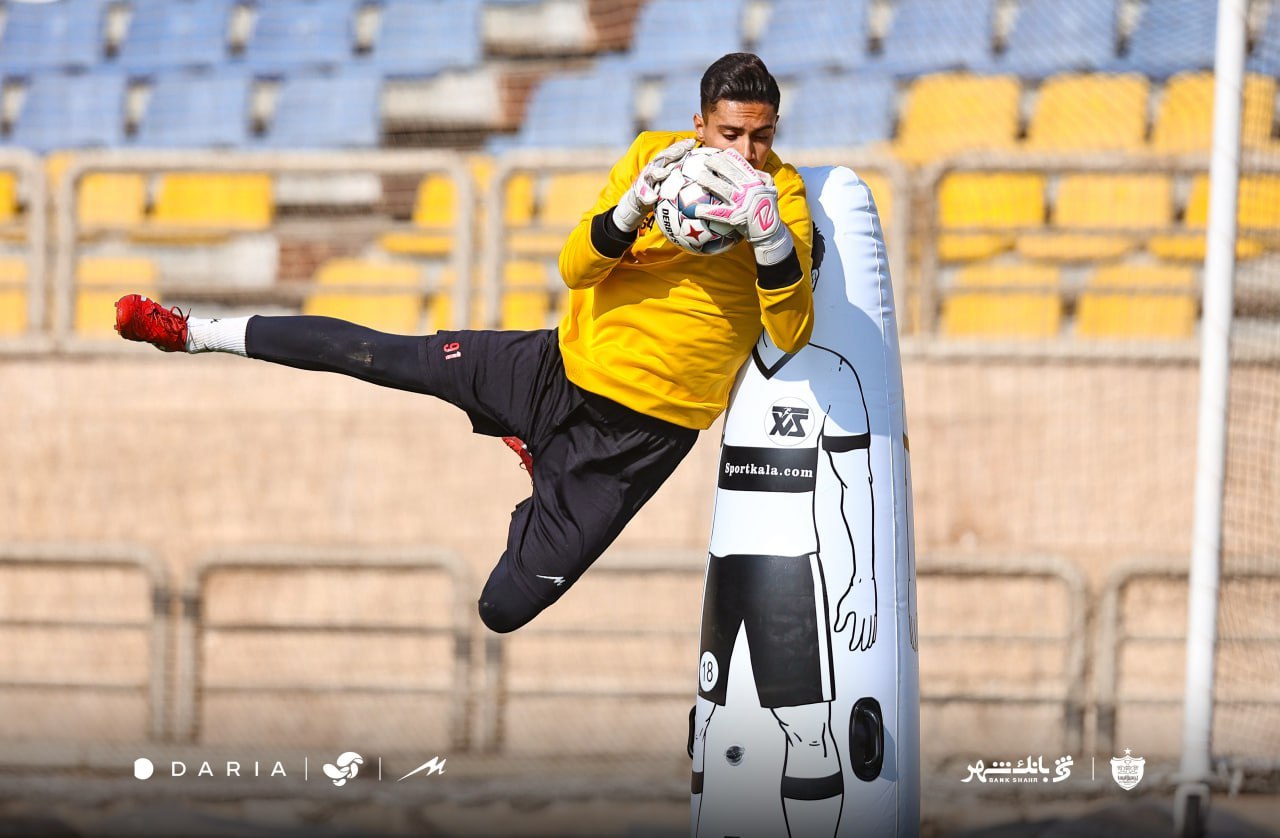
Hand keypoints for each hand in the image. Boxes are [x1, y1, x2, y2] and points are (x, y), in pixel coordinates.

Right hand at [611, 138, 695, 231]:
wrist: (638, 201)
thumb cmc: (658, 189)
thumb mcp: (670, 181)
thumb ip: (682, 175)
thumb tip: (702, 174)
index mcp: (661, 165)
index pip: (671, 153)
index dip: (680, 146)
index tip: (692, 142)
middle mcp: (652, 169)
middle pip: (661, 158)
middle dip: (670, 153)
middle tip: (680, 151)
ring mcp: (645, 180)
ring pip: (651, 174)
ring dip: (657, 173)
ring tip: (665, 173)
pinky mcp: (639, 192)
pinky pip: (643, 194)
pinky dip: (647, 196)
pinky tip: (652, 198)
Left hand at [689, 148, 793, 264]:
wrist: (770, 233)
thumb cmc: (768, 211)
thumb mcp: (770, 190)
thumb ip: (763, 178)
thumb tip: (754, 169)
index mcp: (756, 182)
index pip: (743, 165)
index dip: (731, 157)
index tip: (721, 153)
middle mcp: (749, 190)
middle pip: (730, 173)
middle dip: (717, 164)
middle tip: (706, 160)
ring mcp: (743, 203)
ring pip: (723, 189)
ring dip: (710, 182)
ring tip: (699, 178)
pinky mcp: (737, 217)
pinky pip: (719, 213)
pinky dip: (707, 211)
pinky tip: (696, 210)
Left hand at [834, 573, 877, 651]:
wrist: (864, 582)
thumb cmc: (852, 593)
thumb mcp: (844, 606)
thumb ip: (841, 619)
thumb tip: (837, 630)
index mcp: (860, 615)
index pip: (858, 632)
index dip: (855, 640)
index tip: (852, 647)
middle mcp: (868, 616)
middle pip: (866, 632)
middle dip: (863, 641)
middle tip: (862, 648)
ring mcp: (872, 613)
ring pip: (872, 628)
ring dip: (870, 637)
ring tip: (868, 644)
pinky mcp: (874, 609)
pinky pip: (874, 623)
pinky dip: (874, 630)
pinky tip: (872, 634)